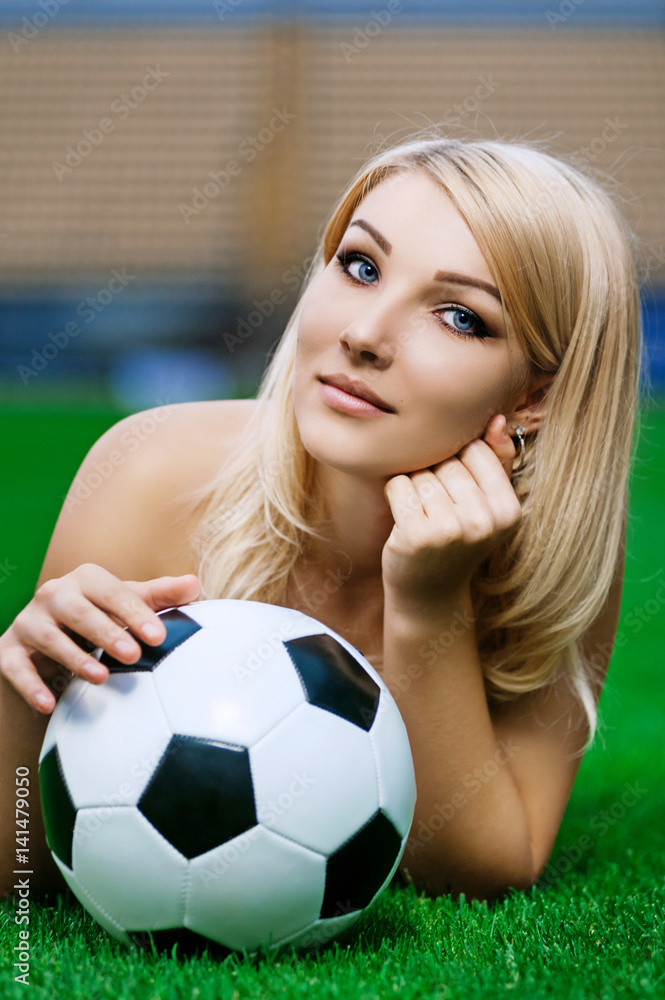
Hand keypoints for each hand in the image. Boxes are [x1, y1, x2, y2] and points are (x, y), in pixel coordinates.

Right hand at [0, 564, 200, 713]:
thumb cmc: (98, 613)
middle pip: (80, 611)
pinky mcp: (10, 649)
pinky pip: (16, 666)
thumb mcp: (128, 602)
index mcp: (87, 579)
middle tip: (133, 655)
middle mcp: (54, 594)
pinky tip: (47, 704)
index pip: (114, 593)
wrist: (47, 630)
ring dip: (73, 657)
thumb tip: (194, 584)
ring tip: (100, 678)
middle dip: (106, 633)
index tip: (159, 636)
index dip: (136, 613)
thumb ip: (161, 596)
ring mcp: (29, 621)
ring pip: (49, 637)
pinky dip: (30, 685)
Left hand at [381, 414, 521, 616]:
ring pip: (421, 473)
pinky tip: (403, 518)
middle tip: (437, 510)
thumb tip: (496, 419)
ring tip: (423, 515)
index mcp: (509, 511)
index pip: (476, 451)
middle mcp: (483, 523)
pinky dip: (395, 495)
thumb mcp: (485, 505)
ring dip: (414, 487)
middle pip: (447, 461)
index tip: (456, 492)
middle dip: (434, 475)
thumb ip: (496, 461)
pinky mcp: (416, 536)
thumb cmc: (456, 539)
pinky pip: (399, 486)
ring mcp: (450, 531)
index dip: (458, 463)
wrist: (429, 593)